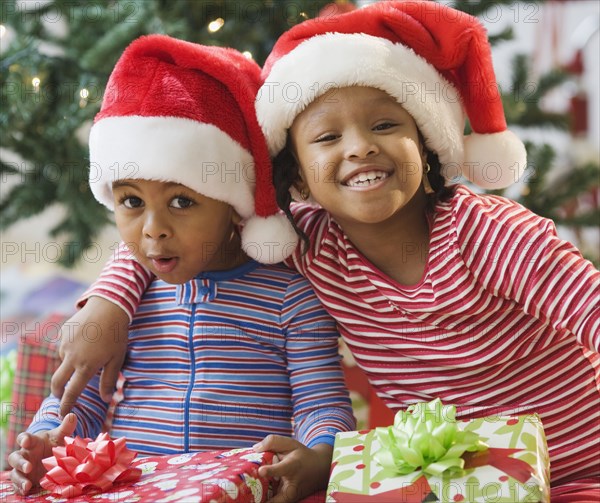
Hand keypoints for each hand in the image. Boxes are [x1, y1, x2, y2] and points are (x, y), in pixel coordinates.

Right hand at [8, 413, 77, 494]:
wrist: (53, 458)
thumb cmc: (54, 444)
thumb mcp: (60, 437)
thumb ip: (66, 428)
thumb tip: (72, 416)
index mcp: (32, 442)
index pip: (24, 438)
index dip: (24, 439)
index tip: (26, 441)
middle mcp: (25, 455)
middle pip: (15, 457)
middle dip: (20, 462)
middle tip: (29, 466)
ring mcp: (23, 469)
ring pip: (14, 473)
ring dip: (19, 479)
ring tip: (28, 484)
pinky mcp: (25, 480)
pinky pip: (17, 485)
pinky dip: (21, 489)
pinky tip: (26, 491)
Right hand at [51, 296, 128, 415]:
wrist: (108, 307)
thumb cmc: (116, 335)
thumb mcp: (117, 359)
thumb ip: (109, 380)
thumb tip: (107, 399)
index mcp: (86, 367)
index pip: (72, 392)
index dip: (66, 405)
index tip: (63, 413)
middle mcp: (71, 357)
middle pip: (57, 382)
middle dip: (57, 392)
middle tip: (61, 396)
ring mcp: (64, 344)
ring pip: (62, 361)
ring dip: (69, 365)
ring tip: (86, 356)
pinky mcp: (63, 333)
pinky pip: (64, 346)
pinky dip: (71, 349)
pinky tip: (84, 341)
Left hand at [254, 435, 332, 502]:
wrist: (320, 470)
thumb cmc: (302, 455)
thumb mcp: (290, 444)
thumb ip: (272, 442)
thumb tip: (254, 449)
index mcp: (293, 466)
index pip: (282, 469)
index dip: (271, 470)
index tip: (261, 470)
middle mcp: (293, 485)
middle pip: (278, 497)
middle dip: (262, 498)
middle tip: (246, 494)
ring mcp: (291, 496)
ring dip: (261, 500)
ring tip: (247, 498)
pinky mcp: (288, 501)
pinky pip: (274, 502)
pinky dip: (264, 500)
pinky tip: (253, 497)